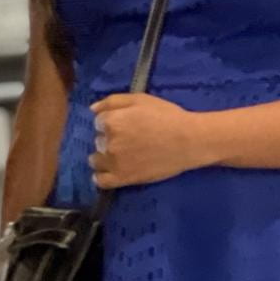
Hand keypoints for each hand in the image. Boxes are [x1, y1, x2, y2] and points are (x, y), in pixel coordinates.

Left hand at [89, 92, 210, 187]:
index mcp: (111, 121)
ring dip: (103, 156)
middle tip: (128, 138)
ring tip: (121, 155)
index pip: (99, 122)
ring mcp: (114, 163)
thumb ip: (113, 101)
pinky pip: (101, 181)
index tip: (125, 124)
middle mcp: (108, 142)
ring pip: (95, 160)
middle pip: (98, 140)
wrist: (187, 141)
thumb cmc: (166, 116)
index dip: (112, 121)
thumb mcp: (140, 99)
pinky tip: (110, 171)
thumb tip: (92, 109)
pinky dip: (101, 177)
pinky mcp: (122, 179)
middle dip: (109, 138)